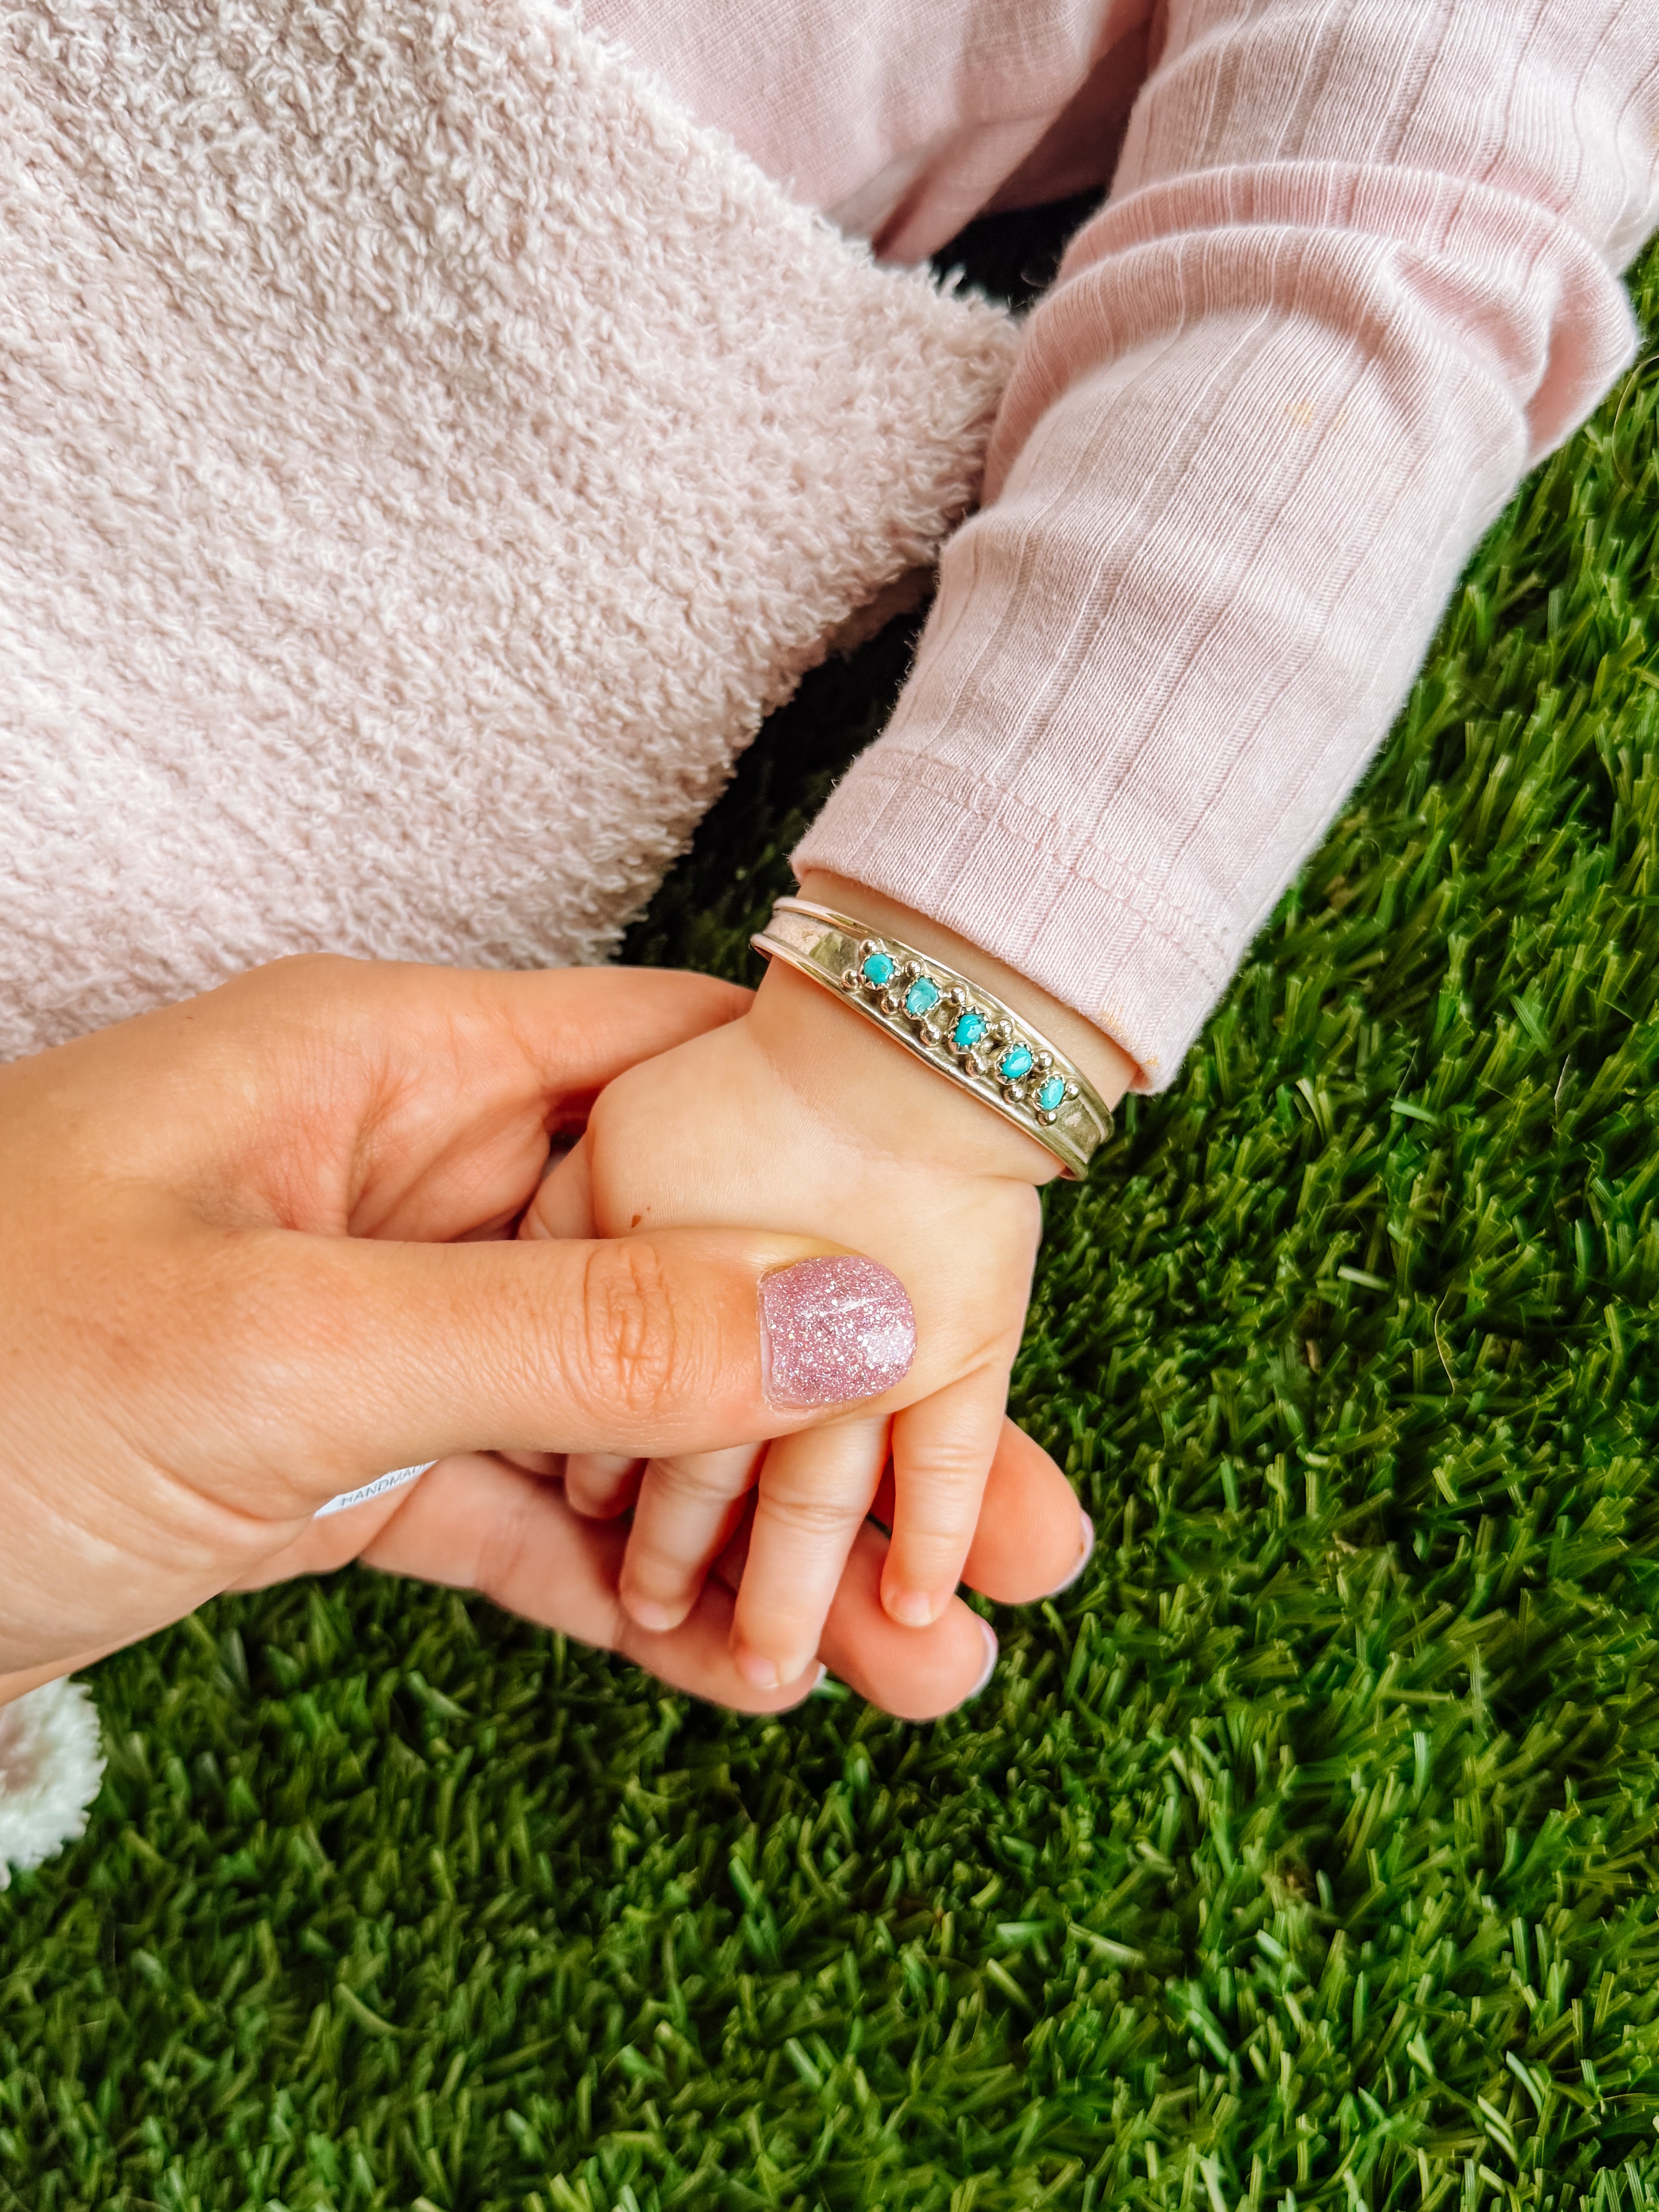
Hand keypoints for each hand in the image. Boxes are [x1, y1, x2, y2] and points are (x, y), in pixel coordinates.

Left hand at [0, 954, 1087, 1719]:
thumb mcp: (291, 1348)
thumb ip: (579, 1328)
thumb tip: (850, 1306)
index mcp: (387, 1068)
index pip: (677, 1073)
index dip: (847, 1162)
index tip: (993, 1270)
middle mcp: (403, 1178)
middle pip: (682, 1270)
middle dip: (849, 1415)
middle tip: (1024, 1534)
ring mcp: (376, 1326)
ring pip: (617, 1416)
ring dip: (760, 1539)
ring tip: (927, 1661)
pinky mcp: (336, 1460)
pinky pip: (520, 1513)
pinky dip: (623, 1595)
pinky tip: (748, 1683)